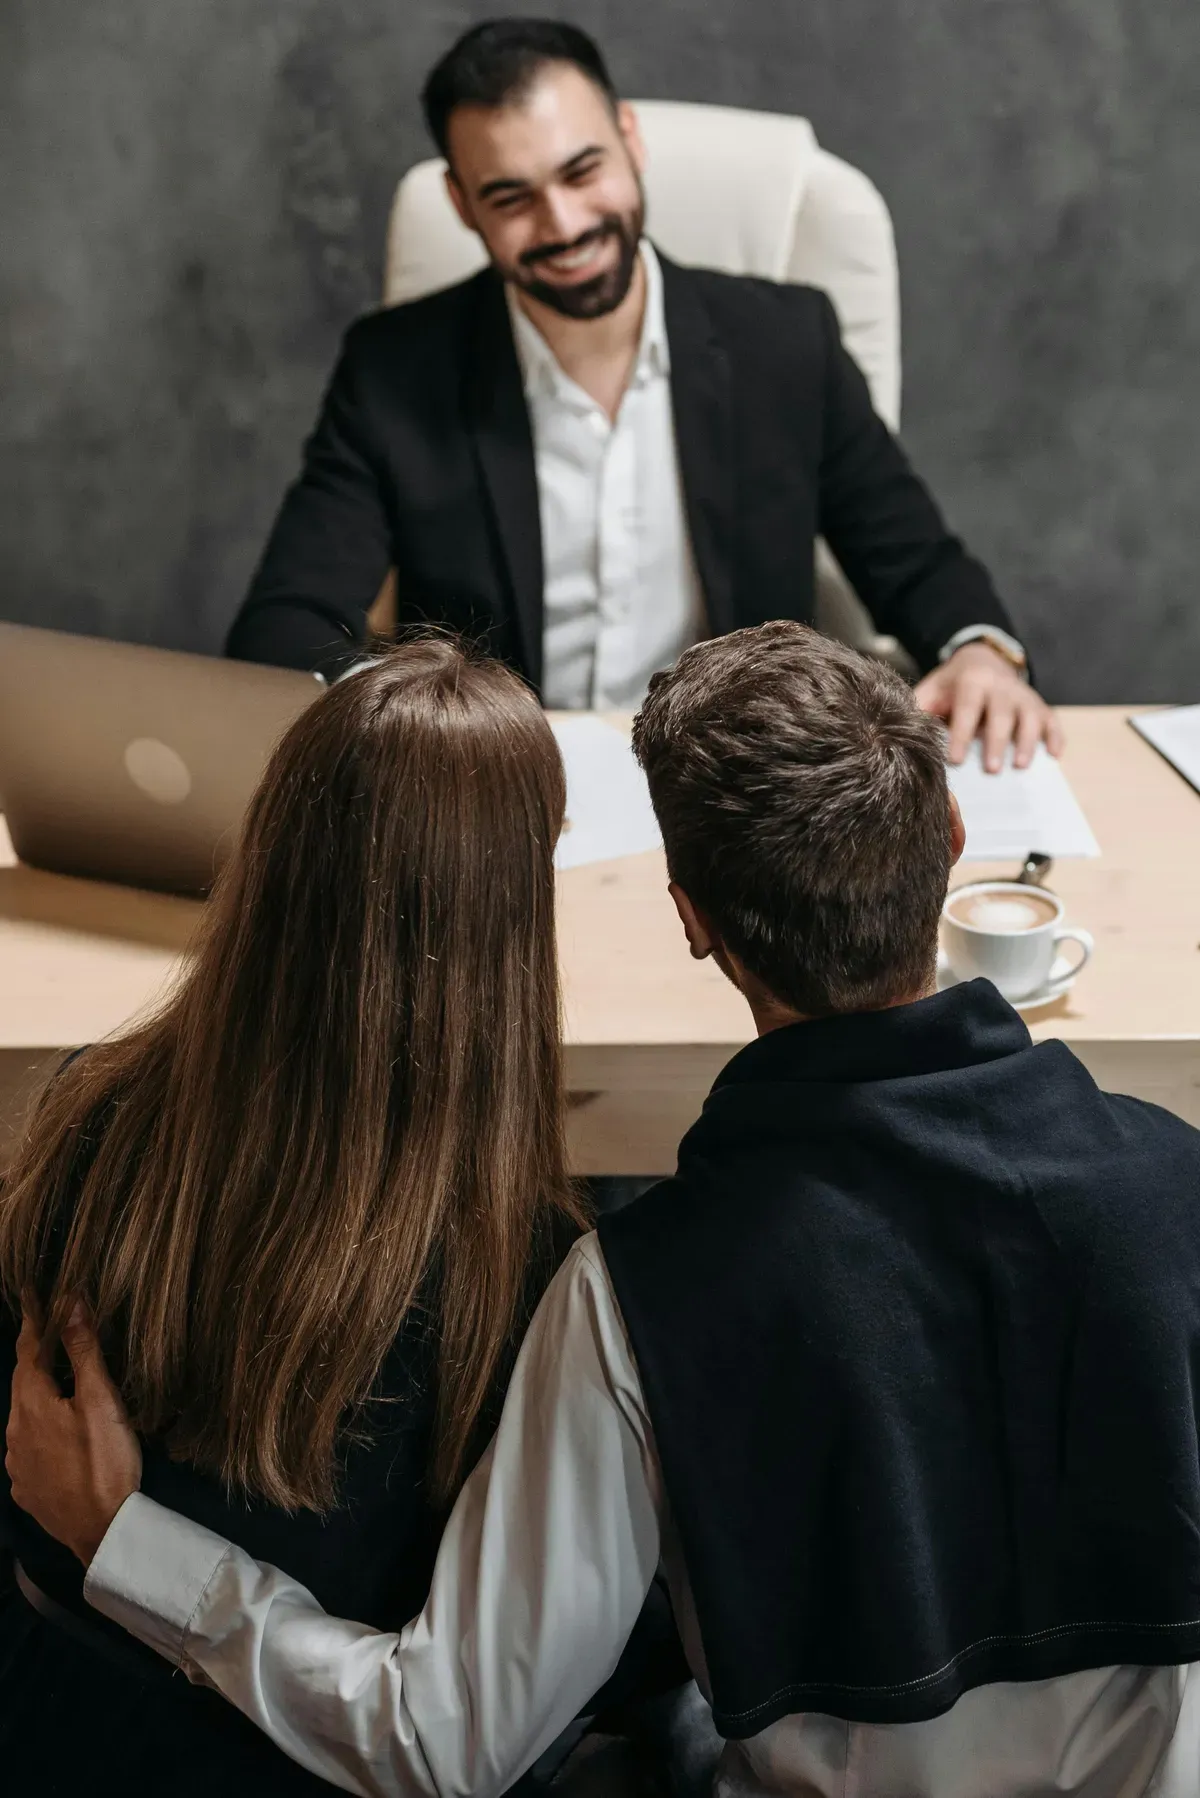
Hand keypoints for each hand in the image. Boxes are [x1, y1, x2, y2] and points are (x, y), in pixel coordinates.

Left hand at [6, 1308, 141, 1566]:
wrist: (102, 1531)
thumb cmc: (105, 1460)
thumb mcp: (101, 1400)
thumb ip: (83, 1352)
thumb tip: (69, 1305)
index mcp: (31, 1405)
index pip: (27, 1353)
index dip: (33, 1324)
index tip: (33, 1298)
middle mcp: (14, 1433)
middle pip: (22, 1385)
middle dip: (34, 1359)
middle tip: (48, 1335)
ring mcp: (16, 1466)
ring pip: (23, 1419)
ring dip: (37, 1398)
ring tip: (56, 1386)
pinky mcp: (26, 1490)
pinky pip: (27, 1451)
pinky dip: (39, 1433)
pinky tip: (55, 1438)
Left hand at [913, 642, 1063, 771]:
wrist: (981, 658)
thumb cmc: (951, 685)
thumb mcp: (931, 690)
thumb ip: (918, 710)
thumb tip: (897, 736)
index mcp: (972, 680)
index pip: (967, 708)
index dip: (961, 734)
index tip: (954, 760)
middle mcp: (1001, 685)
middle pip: (1001, 714)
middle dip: (996, 742)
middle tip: (991, 770)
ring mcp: (1023, 695)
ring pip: (1030, 716)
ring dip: (1027, 741)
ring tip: (1021, 766)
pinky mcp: (1039, 705)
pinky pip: (1051, 719)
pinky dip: (1056, 736)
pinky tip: (1053, 756)